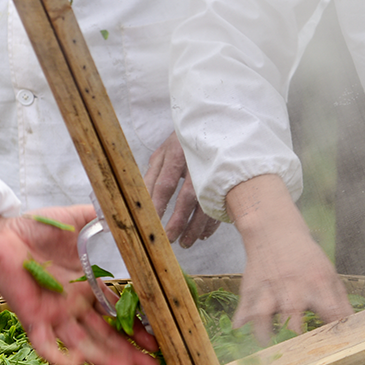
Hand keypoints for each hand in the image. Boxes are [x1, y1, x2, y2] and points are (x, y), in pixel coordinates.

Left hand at [0, 205, 161, 364]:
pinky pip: (46, 344)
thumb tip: (132, 214)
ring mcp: (55, 315)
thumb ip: (103, 219)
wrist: (0, 234)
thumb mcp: (78, 221)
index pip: (119, 313)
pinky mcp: (33, 318)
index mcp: (88, 288)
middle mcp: (75, 307)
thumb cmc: (37, 229)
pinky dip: (60, 357)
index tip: (158, 339)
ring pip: (83, 343)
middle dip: (130, 352)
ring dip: (104, 359)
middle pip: (107, 336)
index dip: (138, 327)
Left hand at [147, 132, 221, 248]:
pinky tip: (204, 234)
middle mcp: (196, 162)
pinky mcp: (227, 178)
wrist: (214, 122)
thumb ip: (150, 176)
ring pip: (206, 203)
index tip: (151, 225)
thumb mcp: (163, 154)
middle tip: (170, 239)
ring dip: (196, 226)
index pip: (165, 184)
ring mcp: (214, 170)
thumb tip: (137, 202)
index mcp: (176, 153)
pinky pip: (220, 204)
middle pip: (187, 197)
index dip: (158, 205)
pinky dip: (212, 222)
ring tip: (186, 242)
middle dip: (178, 221)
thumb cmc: (181, 144)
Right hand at [227, 174, 352, 343]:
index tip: (335, 351)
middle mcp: (292, 287)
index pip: (330, 311)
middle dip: (295, 334)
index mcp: (317, 283)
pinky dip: (241, 321)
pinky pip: (243, 307)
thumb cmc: (306, 258)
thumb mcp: (328, 273)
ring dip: (264, 331)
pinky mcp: (251, 288)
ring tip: (267, 348)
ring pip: (263, 312)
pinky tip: (239, 333)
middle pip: (293, 313)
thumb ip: (340, 301)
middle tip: (298, 357)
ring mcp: (269, 288)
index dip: (334, 333)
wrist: (275, 232)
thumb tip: (354, 326)